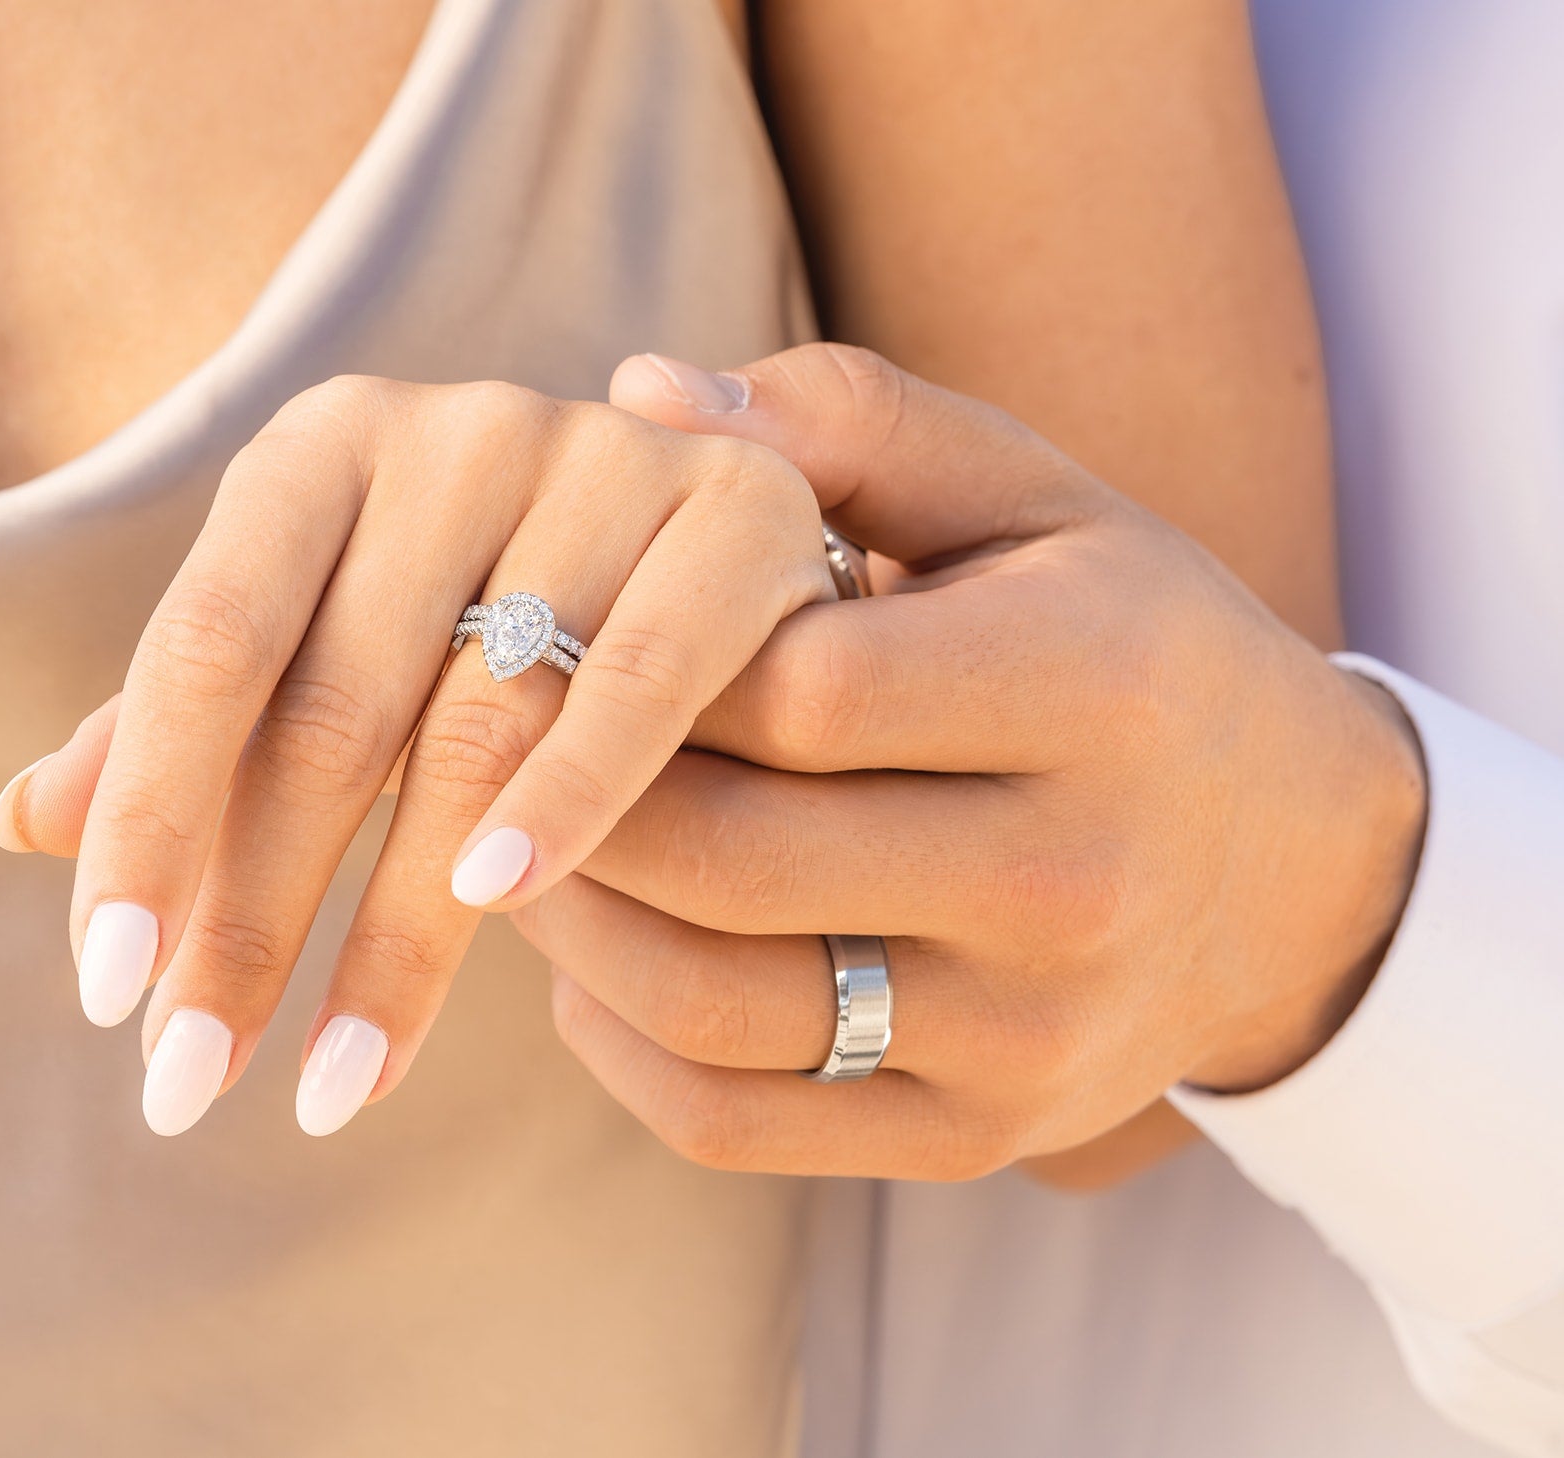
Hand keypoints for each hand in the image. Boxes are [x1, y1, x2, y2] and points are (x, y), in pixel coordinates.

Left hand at [0, 376, 831, 1134]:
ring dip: (400, 927)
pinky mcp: (732, 518)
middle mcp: (454, 432)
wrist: (708, 513)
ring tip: (333, 1080)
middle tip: (191, 1081)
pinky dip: (571, 801)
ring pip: (475, 730)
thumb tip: (22, 821)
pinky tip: (501, 911)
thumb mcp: (328, 635)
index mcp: (324, 447)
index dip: (148, 818)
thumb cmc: (488, 594)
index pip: (205, 645)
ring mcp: (600, 463)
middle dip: (253, 916)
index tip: (105, 992)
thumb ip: (200, 719)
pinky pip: (639, 684)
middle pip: (330, 708)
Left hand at [501, 344, 1427, 1177]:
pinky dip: (616, 1036)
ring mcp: (1026, 1036)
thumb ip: (843, 421)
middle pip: (732, 854)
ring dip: (568, 919)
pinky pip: (730, 1117)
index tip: (554, 626)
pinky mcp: (975, 1136)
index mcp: (1092, 687)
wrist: (1292, 862)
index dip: (644, 662)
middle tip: (489, 734)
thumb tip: (638, 390)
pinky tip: (593, 950)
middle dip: (573, 792)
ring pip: (709, 1003)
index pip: (800, 690)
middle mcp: (1072, 880)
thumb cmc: (1125, 640)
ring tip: (520, 834)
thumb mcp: (1027, 494)